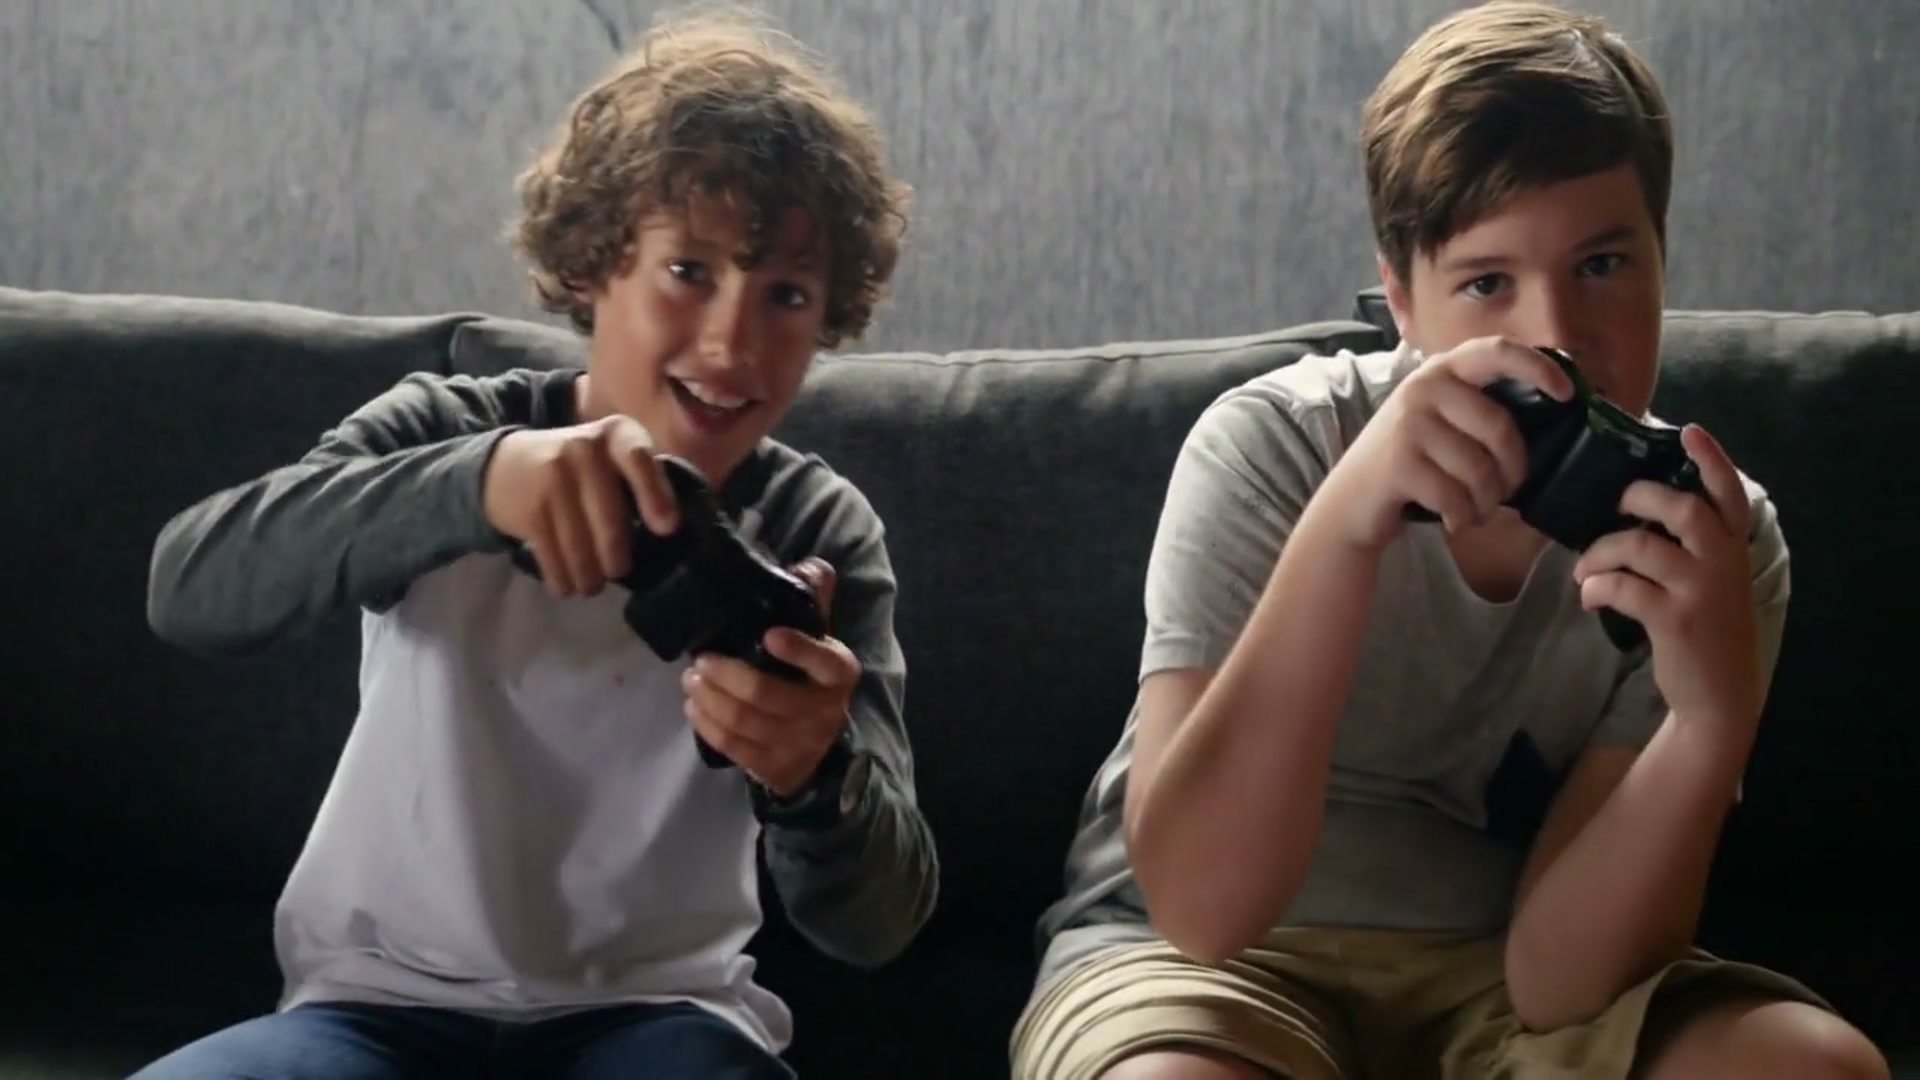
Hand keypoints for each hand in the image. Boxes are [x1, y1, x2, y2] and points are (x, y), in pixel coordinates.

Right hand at [482, 415, 679, 595]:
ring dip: (589, 577)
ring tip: (592, 585)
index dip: (655, 495)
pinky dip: (562, 578)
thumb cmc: (580, 467)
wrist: (507, 463)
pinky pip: (552, 555)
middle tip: (617, 572)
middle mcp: (584, 449)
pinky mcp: (529, 507)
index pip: (638, 458)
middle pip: (611, 520)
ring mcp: (552, 476)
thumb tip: (671, 530)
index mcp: (616, 433)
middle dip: (617, 559)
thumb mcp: (612, 455)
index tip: (667, 529)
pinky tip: (567, 585)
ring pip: (581, 546)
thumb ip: (643, 479)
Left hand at [680, 558, 860, 795]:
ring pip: (744, 721)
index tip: (768, 634)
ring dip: (710, 698)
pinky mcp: (772, 766)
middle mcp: (823, 711)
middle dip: (726, 674)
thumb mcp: (819, 639)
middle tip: (701, 659)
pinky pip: (734, 747)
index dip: (799, 649)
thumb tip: (807, 566)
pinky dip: (707, 724)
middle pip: (767, 694)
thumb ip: (813, 600)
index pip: (825, 661)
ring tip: (691, 679)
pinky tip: (694, 706)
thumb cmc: (810, 678)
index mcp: (839, 673)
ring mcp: (798, 743)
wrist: (817, 747)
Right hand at [1320, 337, 1575, 548]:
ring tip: (1476, 510)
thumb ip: (1482, 409)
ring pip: (1480, 469)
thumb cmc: (1412, 461)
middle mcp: (1423, 387)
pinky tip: (1454, 520)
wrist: (1352, 499)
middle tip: (1506, 491)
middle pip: (1499, 428)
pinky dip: (1463, 517)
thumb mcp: (1443, 420)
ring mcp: (1407, 423)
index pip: (1497, 351)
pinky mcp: (1398, 463)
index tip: (1567, 394)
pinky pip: (1456, 497)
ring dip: (1487, 502)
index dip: (1537, 367)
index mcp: (1442, 369)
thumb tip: (1557, 413)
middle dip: (1513, 470)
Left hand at [1572, 425, 1760, 729]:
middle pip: (1682, 508)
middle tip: (1612, 507)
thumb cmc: (1704, 627)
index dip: (1711, 459)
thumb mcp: (1711, 580)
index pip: (1729, 493)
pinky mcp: (1676, 620)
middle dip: (1638, 498)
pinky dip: (1597, 588)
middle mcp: (1723, 562)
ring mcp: (1701, 590)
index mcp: (1732, 548)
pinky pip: (1623, 587)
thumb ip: (1687, 544)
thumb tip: (1629, 508)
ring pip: (1641, 546)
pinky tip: (1590, 598)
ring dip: (1601, 552)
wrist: (1719, 695)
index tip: (1687, 430)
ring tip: (1583, 570)